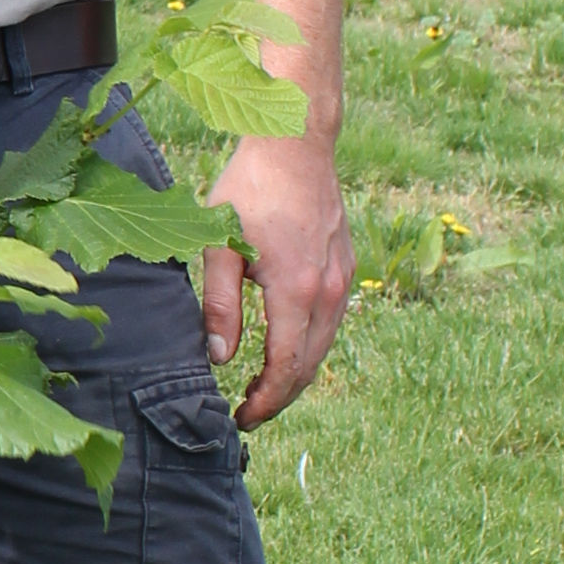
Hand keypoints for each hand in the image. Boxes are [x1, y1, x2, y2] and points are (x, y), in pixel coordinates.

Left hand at [202, 130, 354, 427]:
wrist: (296, 145)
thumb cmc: (250, 190)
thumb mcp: (219, 245)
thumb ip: (218, 305)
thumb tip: (220, 358)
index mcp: (297, 290)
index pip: (287, 367)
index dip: (265, 401)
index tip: (242, 418)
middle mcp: (330, 292)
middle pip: (309, 366)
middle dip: (279, 397)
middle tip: (248, 414)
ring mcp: (343, 280)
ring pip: (323, 348)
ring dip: (295, 374)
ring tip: (262, 389)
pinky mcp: (346, 268)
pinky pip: (330, 324)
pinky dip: (309, 347)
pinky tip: (285, 349)